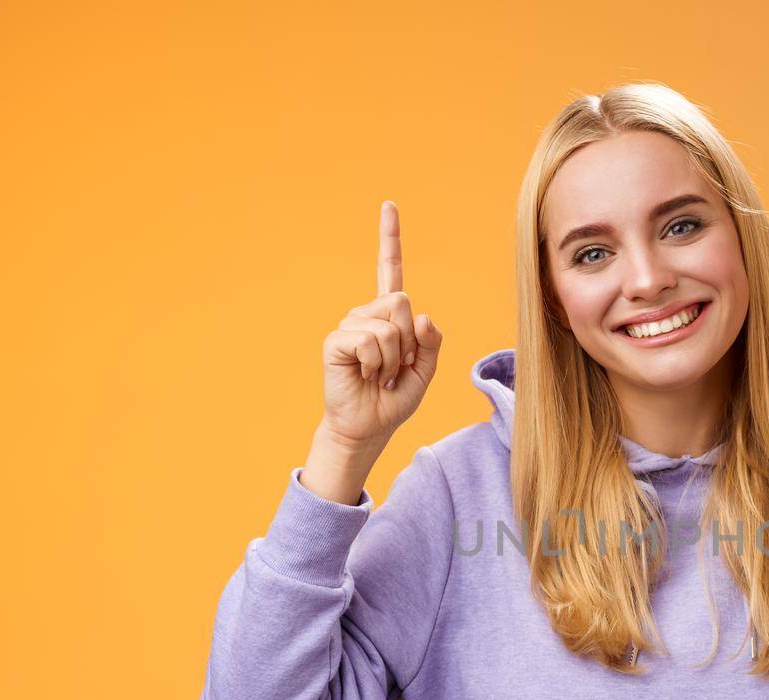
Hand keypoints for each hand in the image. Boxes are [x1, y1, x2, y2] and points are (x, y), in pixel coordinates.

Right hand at [319, 200, 442, 449]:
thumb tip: (422, 316)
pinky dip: (378, 364)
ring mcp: (350, 325)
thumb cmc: (395, 398)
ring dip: (395, 358)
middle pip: (402, 302)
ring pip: (390, 325)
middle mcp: (367, 313)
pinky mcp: (336, 340)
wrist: (370, 426)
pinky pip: (371, 341)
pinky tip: (367, 375)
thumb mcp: (426, 370)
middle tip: (397, 366)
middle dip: (410, 341)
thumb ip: (432, 342)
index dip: (389, 238)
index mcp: (389, 315)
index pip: (389, 270)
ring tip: (381, 375)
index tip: (388, 205)